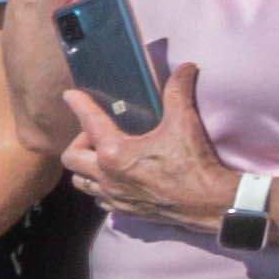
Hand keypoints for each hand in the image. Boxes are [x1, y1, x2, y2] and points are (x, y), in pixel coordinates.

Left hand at [60, 53, 233, 219]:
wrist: (209, 202)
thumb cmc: (194, 163)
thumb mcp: (185, 122)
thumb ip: (179, 92)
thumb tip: (186, 68)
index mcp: (115, 153)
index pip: (89, 122)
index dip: (79, 106)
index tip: (70, 96)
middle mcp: (106, 176)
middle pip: (71, 157)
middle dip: (79, 141)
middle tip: (98, 133)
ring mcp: (113, 196)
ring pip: (80, 181)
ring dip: (85, 166)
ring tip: (103, 155)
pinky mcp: (123, 210)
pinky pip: (98, 198)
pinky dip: (100, 186)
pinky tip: (116, 177)